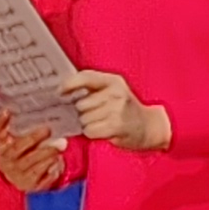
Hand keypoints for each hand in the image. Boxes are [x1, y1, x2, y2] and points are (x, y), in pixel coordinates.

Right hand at [0, 110, 71, 192]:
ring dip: (45, 156)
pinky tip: (58, 164)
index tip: (7, 111)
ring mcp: (16, 175)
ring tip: (57, 149)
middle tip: (48, 130)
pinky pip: (39, 179)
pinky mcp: (28, 185)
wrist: (16, 179)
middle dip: (33, 139)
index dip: (0, 122)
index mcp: (1, 146)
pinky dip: (49, 172)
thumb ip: (17, 126)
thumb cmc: (17, 153)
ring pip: (30, 165)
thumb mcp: (13, 139)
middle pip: (17, 149)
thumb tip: (24, 111)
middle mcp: (5, 161)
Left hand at [55, 66, 171, 152]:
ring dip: (87, 124)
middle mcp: (116, 92)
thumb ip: (93, 88)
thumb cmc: (125, 109)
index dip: (69, 84)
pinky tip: (102, 131)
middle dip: (81, 112)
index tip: (60, 92)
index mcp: (113, 80)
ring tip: (100, 123)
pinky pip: (89, 130)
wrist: (149, 126)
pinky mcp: (116, 125)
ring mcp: (117, 109)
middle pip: (81, 103)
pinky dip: (92, 133)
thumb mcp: (114, 91)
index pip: (85, 76)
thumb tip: (63, 92)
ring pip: (84, 118)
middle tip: (92, 114)